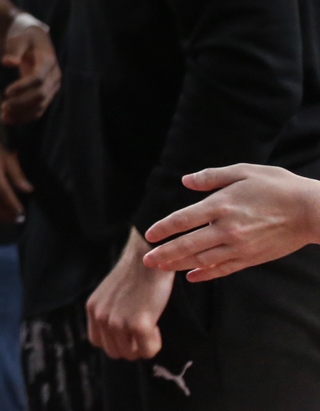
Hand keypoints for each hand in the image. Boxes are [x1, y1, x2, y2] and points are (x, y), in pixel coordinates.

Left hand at [0, 21, 58, 124]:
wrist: (37, 42)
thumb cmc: (25, 39)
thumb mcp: (19, 39)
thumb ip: (13, 50)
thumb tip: (7, 63)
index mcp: (48, 61)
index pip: (38, 78)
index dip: (23, 87)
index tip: (6, 92)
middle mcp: (54, 76)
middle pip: (40, 95)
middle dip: (21, 103)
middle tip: (3, 106)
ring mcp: (52, 87)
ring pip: (40, 106)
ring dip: (22, 114)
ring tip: (3, 117)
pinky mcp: (47, 94)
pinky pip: (38, 109)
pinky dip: (24, 116)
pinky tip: (8, 119)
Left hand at [86, 229, 173, 359]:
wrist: (149, 255)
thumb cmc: (137, 274)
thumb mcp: (113, 294)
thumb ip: (110, 312)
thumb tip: (121, 339)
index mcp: (92, 308)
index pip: (98, 342)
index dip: (116, 340)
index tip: (129, 330)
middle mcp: (101, 316)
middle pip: (114, 352)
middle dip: (131, 346)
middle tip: (143, 329)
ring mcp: (117, 321)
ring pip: (131, 354)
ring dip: (144, 346)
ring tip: (150, 325)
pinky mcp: (137, 324)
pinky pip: (147, 351)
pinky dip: (154, 344)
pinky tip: (156, 325)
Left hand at [143, 163, 319, 281]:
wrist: (312, 211)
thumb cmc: (277, 186)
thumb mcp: (243, 171)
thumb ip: (211, 177)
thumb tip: (185, 181)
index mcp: (221, 205)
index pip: (183, 220)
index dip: (164, 228)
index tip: (148, 234)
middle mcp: (227, 229)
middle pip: (188, 244)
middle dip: (164, 253)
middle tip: (146, 261)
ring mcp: (240, 246)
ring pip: (203, 260)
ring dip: (179, 265)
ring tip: (161, 268)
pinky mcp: (252, 258)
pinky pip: (224, 269)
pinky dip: (206, 274)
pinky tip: (192, 277)